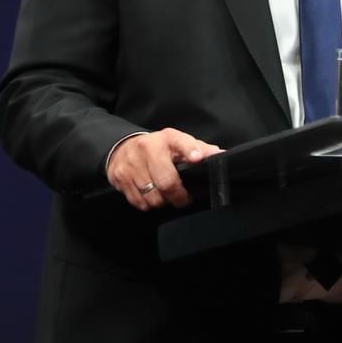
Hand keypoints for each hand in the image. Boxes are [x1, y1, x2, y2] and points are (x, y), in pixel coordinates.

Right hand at [106, 128, 221, 210]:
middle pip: (167, 182)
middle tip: (182, 198)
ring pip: (153, 197)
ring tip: (163, 194)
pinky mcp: (120, 177)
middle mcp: (147, 148)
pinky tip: (149, 194)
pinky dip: (147, 204)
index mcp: (167, 138)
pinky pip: (139, 202)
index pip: (180, 141)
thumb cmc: (157, 149)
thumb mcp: (178, 144)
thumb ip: (200, 149)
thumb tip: (221, 156)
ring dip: (161, 202)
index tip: (197, 158)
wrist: (122, 148)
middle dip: (178, 197)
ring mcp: (131, 163)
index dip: (190, 150)